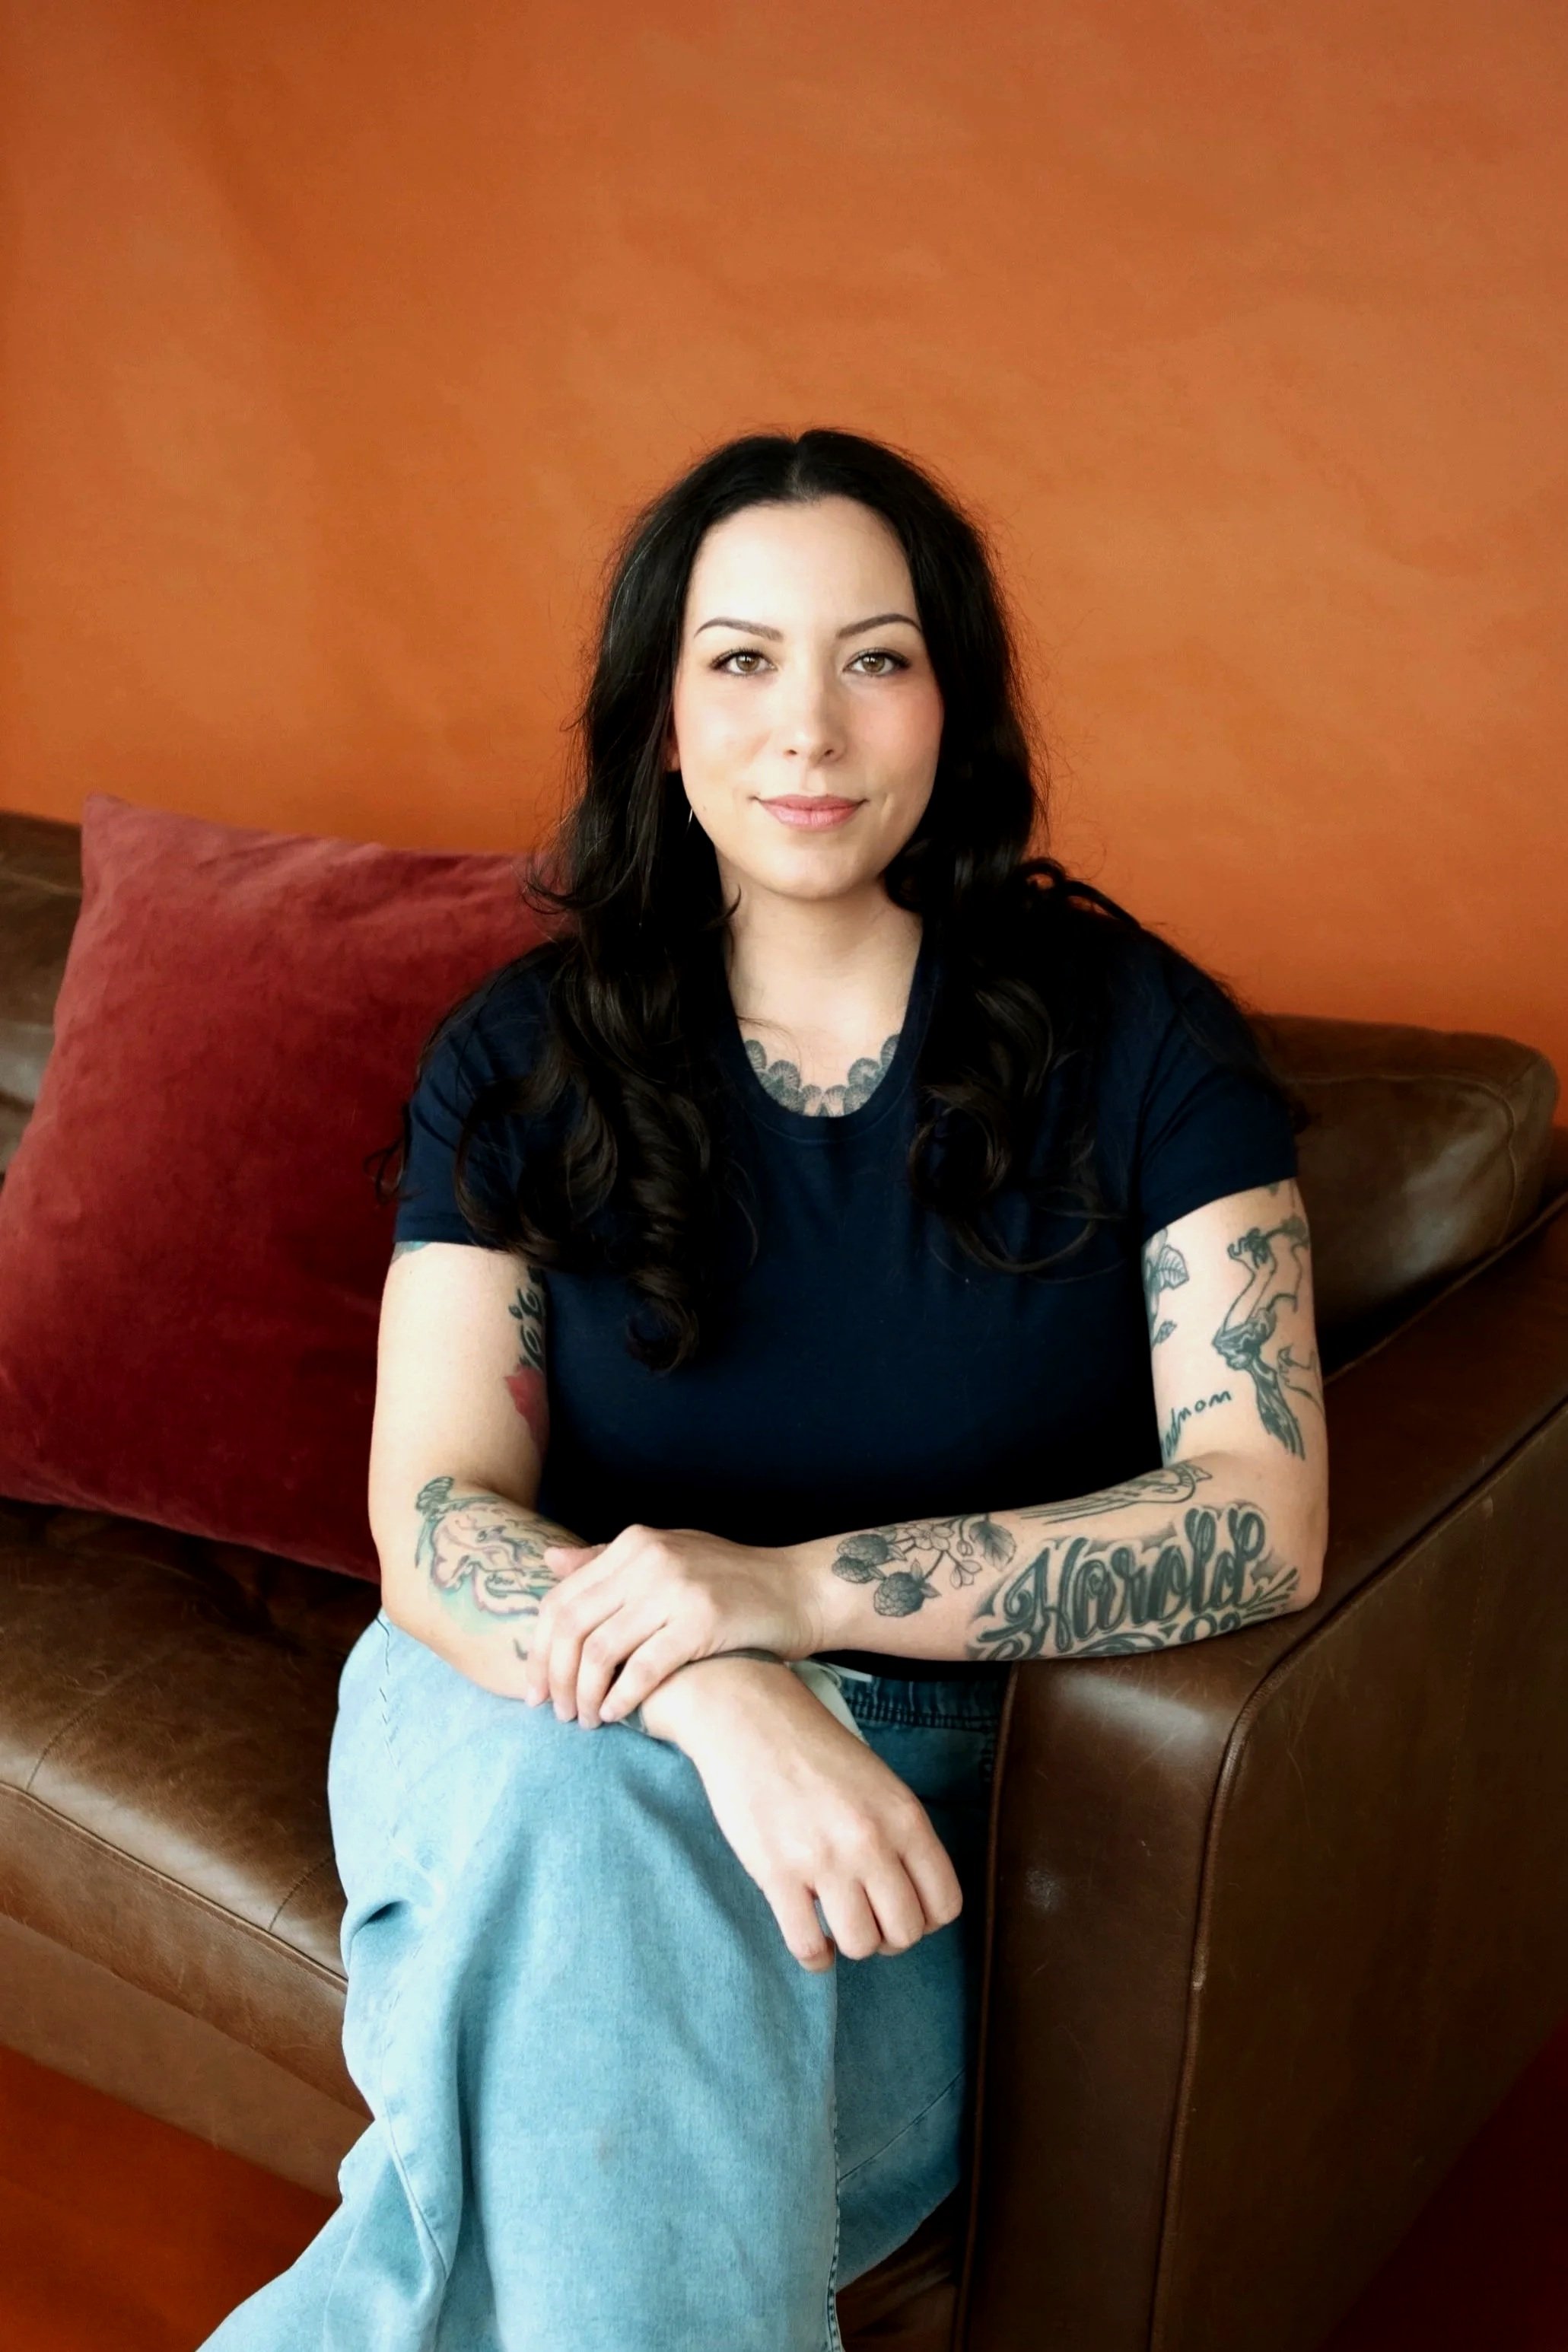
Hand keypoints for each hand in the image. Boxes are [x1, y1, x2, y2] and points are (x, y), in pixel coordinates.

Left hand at [522, 1524, 822, 1727]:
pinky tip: (618, 1716)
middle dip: (555, 1678)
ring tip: (586, 1720)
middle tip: (555, 1713)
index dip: (539, 1650)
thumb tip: (550, 1560)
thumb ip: (608, 1560)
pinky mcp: (702, 1622)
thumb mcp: (667, 1555)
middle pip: (573, 1626)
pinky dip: (622, 1698)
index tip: (533, 1689)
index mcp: (634, 1543)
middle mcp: (649, 1559)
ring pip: (601, 1651)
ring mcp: (675, 1589)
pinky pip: (643, 1669)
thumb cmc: (730, 1580)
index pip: (562, 1599)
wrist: (800, 1590)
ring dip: (585, 1695)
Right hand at [670, 1661, 963, 1970]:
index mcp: (905, 1816)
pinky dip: (814, 1956)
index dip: (925, 1918)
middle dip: (888, 1936)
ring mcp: (824, 1860)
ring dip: (850, 1943)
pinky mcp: (777, 1874)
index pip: (944, 1904)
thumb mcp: (880, 1782)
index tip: (902, 1908)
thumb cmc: (815, 1749)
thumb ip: (900, 1836)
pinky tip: (811, 1938)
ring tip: (836, 1923)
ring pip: (860, 1946)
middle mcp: (871, 1842)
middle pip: (905, 1933)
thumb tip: (909, 1898)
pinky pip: (807, 1946)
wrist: (750, 1718)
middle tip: (867, 1918)